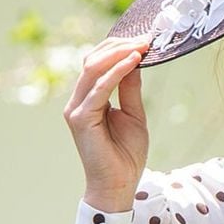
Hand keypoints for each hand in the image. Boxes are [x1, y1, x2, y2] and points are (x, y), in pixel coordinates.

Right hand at [64, 34, 151, 210]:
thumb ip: (131, 90)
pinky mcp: (80, 118)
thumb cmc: (125, 155)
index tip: (145, 39)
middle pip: (94, 60)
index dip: (119, 48)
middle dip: (120, 45)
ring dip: (119, 53)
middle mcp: (78, 101)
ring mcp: (76, 109)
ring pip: (93, 68)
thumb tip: (135, 62)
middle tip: (146, 37)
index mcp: (89, 99)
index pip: (98, 63)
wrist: (118, 185)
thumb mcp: (134, 116)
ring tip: (143, 45)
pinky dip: (117, 71)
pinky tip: (134, 61)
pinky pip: (99, 87)